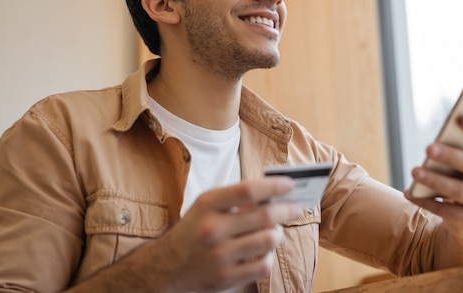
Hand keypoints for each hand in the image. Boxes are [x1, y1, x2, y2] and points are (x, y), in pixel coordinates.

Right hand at [158, 177, 302, 291]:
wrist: (165, 266)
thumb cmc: (194, 229)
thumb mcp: (206, 206)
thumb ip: (235, 198)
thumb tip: (274, 193)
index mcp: (207, 204)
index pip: (248, 190)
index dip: (274, 185)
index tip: (290, 184)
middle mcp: (213, 229)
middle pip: (264, 215)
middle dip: (287, 209)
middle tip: (296, 208)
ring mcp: (220, 255)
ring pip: (268, 240)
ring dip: (278, 233)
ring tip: (276, 230)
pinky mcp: (226, 277)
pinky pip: (263, 265)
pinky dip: (269, 256)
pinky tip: (264, 251)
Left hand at [405, 117, 462, 238]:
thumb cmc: (460, 176)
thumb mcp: (461, 161)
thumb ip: (455, 147)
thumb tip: (434, 142)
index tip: (462, 119)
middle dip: (450, 155)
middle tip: (428, 147)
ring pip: (458, 190)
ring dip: (434, 180)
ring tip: (415, 171)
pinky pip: (446, 211)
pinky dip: (425, 201)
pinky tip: (409, 193)